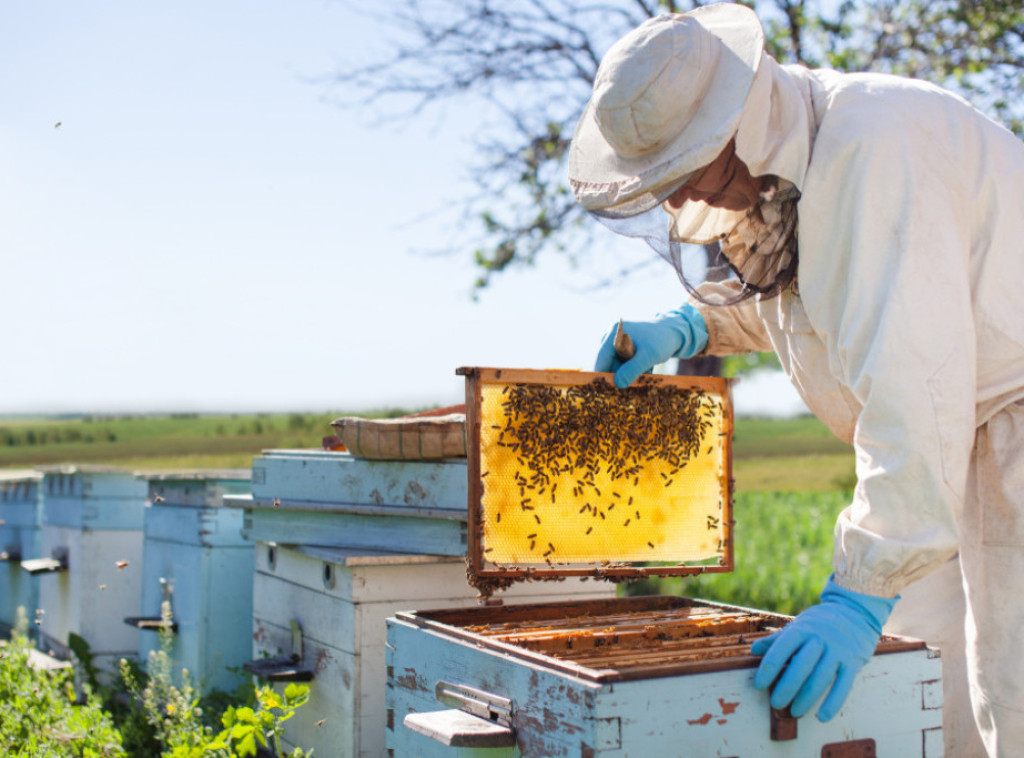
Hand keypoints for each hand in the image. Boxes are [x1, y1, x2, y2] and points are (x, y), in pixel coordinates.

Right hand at [594, 305, 707, 387]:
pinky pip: (623, 363)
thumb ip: (632, 369)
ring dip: (628, 373)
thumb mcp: (648, 356)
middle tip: (632, 384)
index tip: (608, 391)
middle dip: (619, 375)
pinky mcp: (624, 347)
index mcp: (614, 334)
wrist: (675, 331)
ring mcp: (618, 342)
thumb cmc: (662, 340)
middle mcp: (612, 336)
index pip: (601, 359)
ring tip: (645, 372)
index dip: (602, 376)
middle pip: (607, 363)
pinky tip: (645, 368)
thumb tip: (617, 384)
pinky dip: (632, 369)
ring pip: (616, 365)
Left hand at [751, 576, 897, 721]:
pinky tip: (822, 717)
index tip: (759, 685)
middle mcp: (820, 639)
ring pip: (820, 678)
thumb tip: (754, 650)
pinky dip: (833, 703)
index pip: (782, 649)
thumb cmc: (820, 622)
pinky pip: (843, 686)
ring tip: (795, 712)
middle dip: (786, 687)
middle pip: (801, 666)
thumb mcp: (799, 625)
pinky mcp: (853, 662)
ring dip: (806, 698)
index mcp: (802, 629)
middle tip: (775, 704)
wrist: (855, 611)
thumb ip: (777, 639)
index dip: (769, 668)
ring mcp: (838, 651)